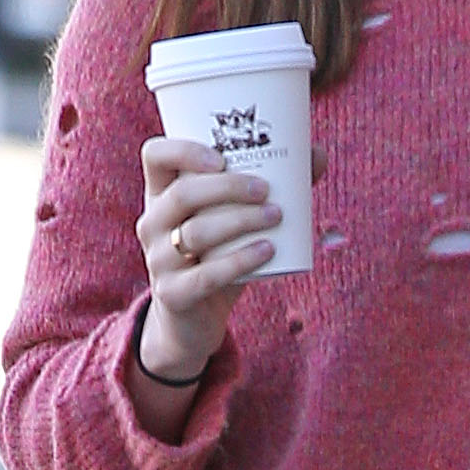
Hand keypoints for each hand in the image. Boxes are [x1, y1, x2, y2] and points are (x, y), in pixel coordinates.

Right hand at [135, 132, 279, 381]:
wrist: (194, 319)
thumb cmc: (217, 256)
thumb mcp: (233, 220)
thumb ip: (270, 187)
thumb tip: (318, 155)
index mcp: (161, 195)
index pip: (156, 156)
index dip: (183, 150)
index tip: (222, 156)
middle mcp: (152, 223)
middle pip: (182, 194)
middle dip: (228, 187)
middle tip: (266, 190)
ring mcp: (158, 261)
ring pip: (196, 233)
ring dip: (241, 221)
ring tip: (277, 215)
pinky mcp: (172, 295)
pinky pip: (206, 275)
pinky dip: (240, 260)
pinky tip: (268, 250)